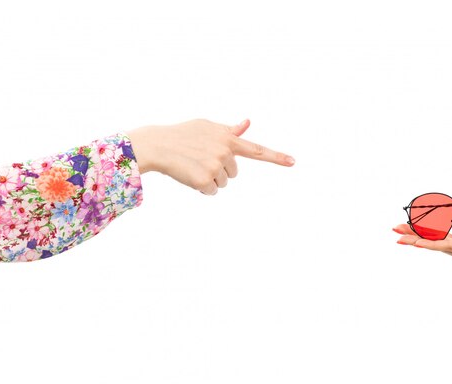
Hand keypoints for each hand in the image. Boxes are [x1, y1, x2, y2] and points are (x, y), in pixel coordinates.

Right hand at [128, 118, 294, 194]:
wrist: (158, 144)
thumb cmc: (182, 134)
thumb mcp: (207, 126)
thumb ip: (229, 130)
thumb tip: (247, 123)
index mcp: (228, 139)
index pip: (257, 149)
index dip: (277, 157)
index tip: (293, 162)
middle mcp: (225, 152)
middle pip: (233, 173)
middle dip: (219, 169)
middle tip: (200, 159)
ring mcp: (216, 166)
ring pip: (222, 183)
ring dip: (209, 179)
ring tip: (193, 165)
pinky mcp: (205, 180)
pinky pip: (211, 192)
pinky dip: (201, 188)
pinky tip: (189, 175)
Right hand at [393, 213, 451, 265]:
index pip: (438, 239)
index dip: (422, 234)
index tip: (407, 229)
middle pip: (431, 242)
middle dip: (411, 236)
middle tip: (394, 231)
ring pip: (433, 245)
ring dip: (414, 240)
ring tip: (398, 237)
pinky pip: (443, 246)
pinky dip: (428, 243)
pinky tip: (415, 242)